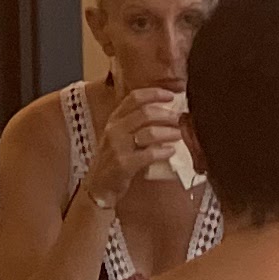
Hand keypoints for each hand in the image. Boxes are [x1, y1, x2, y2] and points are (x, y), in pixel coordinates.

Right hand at [86, 86, 186, 204]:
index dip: (154, 93)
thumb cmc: (113, 159)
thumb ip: (134, 124)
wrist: (98, 185)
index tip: (171, 95)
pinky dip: (163, 152)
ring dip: (168, 132)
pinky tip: (171, 151)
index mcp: (114, 119)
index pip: (134, 98)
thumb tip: (163, 114)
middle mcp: (115, 129)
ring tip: (180, 134)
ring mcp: (118, 146)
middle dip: (166, 114)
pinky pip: (148, 154)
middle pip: (145, 113)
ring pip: (149, 132)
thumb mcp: (118, 136)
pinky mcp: (124, 164)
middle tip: (179, 118)